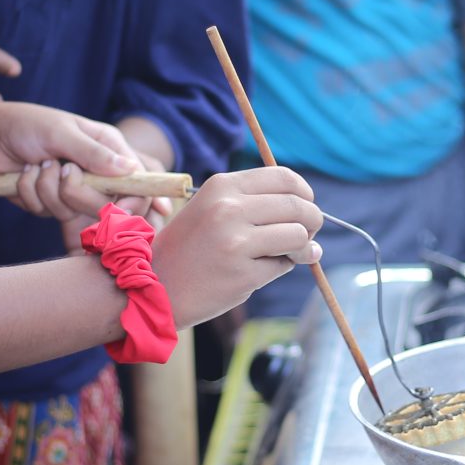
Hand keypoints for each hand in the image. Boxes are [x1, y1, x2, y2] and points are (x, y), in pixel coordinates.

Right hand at [153, 168, 324, 327]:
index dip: (304, 194)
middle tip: (307, 237)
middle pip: (299, 207)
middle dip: (313, 223)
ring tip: (288, 255)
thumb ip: (253, 203)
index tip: (306, 208)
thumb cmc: (187, 249)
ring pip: (299, 236)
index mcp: (222, 186)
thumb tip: (310, 210)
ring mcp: (236, 242)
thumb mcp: (211, 209)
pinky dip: (281, 268)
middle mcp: (229, 209)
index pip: (284, 178)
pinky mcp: (243, 274)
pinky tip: (261, 271)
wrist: (151, 286)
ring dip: (303, 248)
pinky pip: (284, 265)